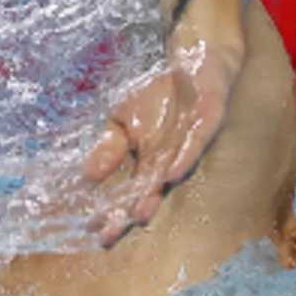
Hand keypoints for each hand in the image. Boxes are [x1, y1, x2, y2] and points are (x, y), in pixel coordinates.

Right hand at [82, 22, 242, 244]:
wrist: (196, 58)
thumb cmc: (160, 94)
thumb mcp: (124, 118)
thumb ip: (110, 148)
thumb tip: (87, 177)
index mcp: (150, 160)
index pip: (128, 190)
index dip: (112, 209)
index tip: (93, 230)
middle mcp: (170, 158)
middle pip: (148, 191)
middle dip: (129, 212)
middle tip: (110, 237)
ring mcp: (189, 141)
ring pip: (171, 172)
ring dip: (155, 194)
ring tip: (140, 216)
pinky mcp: (208, 119)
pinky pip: (197, 141)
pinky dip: (184, 157)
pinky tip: (171, 174)